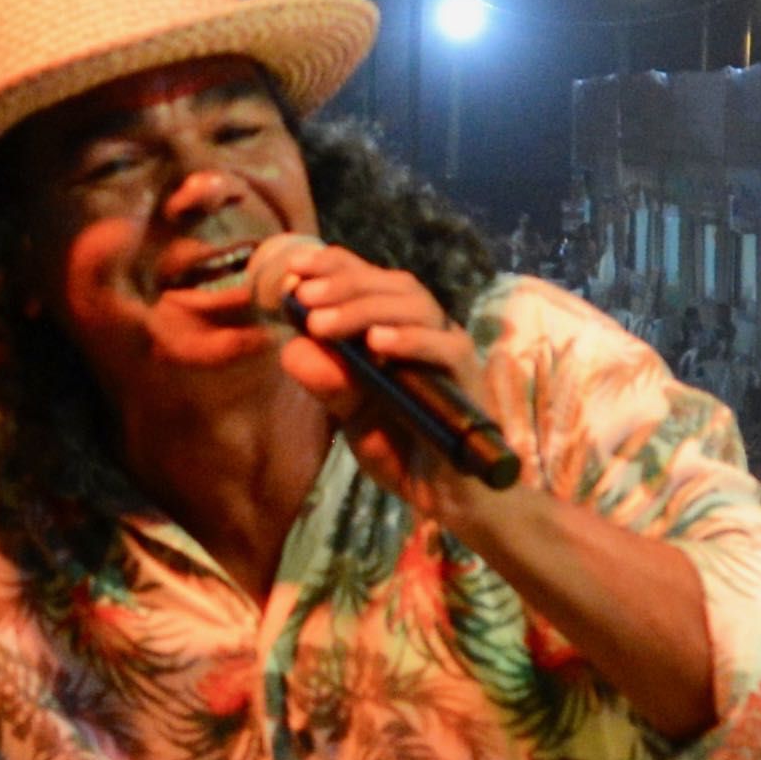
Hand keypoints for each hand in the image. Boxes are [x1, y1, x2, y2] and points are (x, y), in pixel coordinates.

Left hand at [251, 237, 489, 517]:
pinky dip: (411, 340)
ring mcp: (448, 349)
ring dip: (365, 309)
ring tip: (321, 324)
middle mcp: (426, 329)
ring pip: (416, 307)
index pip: (370, 280)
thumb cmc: (397, 442)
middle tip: (302, 299)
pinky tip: (376, 343)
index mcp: (396, 326)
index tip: (292, 269)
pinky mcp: (467, 377)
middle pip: (393, 285)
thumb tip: (293, 348)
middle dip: (343, 284)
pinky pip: (445, 348)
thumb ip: (325, 382)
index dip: (334, 266)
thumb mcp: (349, 412)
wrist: (440, 493)